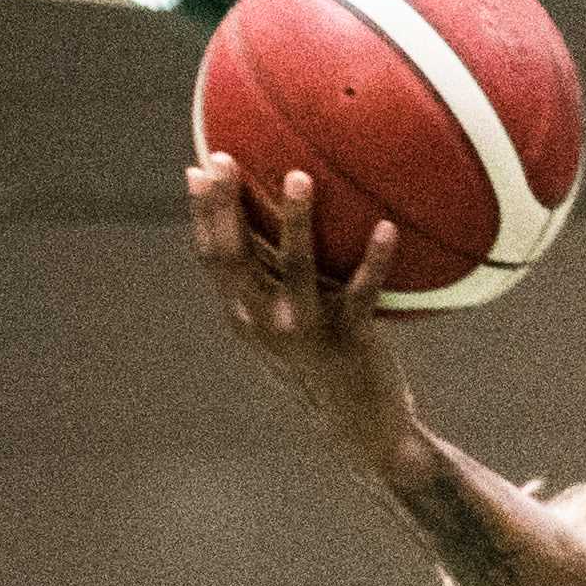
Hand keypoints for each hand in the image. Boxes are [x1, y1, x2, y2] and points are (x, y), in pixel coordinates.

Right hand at [188, 153, 420, 477]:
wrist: (359, 427)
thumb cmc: (320, 365)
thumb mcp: (281, 329)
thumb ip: (269, 285)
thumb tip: (266, 225)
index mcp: (245, 315)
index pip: (213, 258)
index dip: (202, 214)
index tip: (199, 168)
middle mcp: (266, 322)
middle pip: (237, 256)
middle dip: (227, 205)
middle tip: (227, 158)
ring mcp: (306, 331)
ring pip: (296, 267)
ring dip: (296, 220)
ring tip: (301, 176)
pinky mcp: (349, 339)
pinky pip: (362, 292)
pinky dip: (374, 260)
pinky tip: (387, 227)